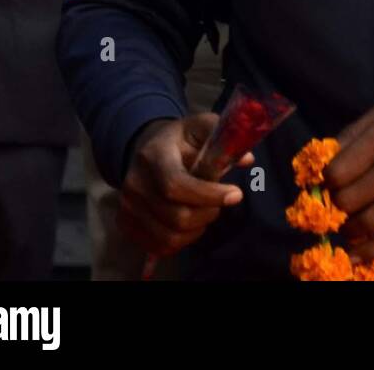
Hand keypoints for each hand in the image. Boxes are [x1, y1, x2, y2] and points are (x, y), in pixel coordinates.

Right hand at [118, 113, 252, 255]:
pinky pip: (158, 246)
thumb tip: (247, 159)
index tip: (235, 194)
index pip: (176, 185)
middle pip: (175, 216)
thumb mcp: (201, 126)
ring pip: (169, 236)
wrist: (146, 148)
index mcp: (153, 155)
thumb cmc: (180, 139)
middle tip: (223, 201)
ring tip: (207, 211)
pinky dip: (182, 241)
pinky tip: (192, 224)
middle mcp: (134, 183)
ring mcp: (127, 207)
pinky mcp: (126, 224)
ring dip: (197, 229)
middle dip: (208, 213)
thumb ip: (223, 138)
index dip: (208, 195)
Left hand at [324, 86, 373, 261]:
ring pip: (369, 222)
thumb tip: (326, 157)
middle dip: (336, 207)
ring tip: (346, 226)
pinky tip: (357, 253)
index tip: (329, 183)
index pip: (339, 171)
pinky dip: (372, 249)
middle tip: (336, 205)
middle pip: (349, 200)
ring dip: (350, 230)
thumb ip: (357, 129)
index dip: (326, 182)